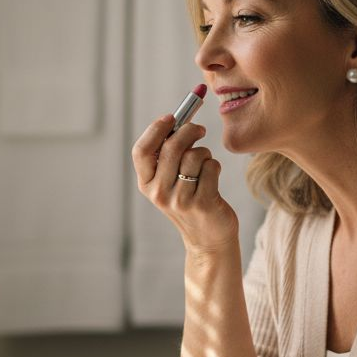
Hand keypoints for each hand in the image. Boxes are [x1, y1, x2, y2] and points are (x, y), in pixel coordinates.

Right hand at [132, 116, 238, 253]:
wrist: (208, 239)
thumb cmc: (191, 201)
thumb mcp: (171, 182)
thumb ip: (169, 154)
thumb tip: (179, 118)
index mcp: (146, 185)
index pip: (141, 151)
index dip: (156, 130)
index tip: (171, 117)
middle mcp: (159, 193)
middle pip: (172, 147)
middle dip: (189, 131)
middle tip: (200, 129)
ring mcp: (180, 200)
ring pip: (195, 156)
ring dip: (205, 154)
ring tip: (206, 165)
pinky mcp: (202, 203)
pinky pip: (211, 167)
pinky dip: (215, 166)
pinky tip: (213, 178)